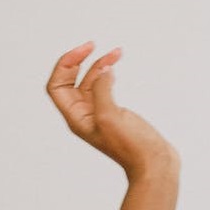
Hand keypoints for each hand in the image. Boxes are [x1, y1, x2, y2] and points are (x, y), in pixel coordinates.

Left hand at [46, 43, 178, 181]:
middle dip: (78, 61)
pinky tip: (115, 65)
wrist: (153, 164)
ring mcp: (98, 114)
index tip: (85, 50)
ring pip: (89, 82)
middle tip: (92, 45)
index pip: (57, 86)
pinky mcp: (113, 113)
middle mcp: (83, 115)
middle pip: (69, 81)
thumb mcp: (110, 115)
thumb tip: (104, 70)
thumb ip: (101, 90)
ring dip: (99, 64)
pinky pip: (103, 88)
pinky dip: (107, 74)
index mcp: (76, 118)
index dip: (65, 65)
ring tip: (116, 52)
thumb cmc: (131, 146)